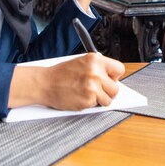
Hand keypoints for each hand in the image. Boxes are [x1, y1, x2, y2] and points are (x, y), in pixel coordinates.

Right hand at [8, 53, 125, 109]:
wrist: (44, 83)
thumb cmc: (61, 73)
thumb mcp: (81, 62)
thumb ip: (97, 68)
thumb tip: (112, 78)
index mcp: (95, 60)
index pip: (119, 69)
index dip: (114, 76)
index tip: (110, 79)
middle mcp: (96, 72)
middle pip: (116, 88)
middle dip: (108, 90)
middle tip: (98, 89)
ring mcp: (93, 87)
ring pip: (109, 99)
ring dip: (100, 99)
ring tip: (88, 93)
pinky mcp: (88, 100)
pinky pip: (97, 106)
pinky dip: (90, 104)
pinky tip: (80, 96)